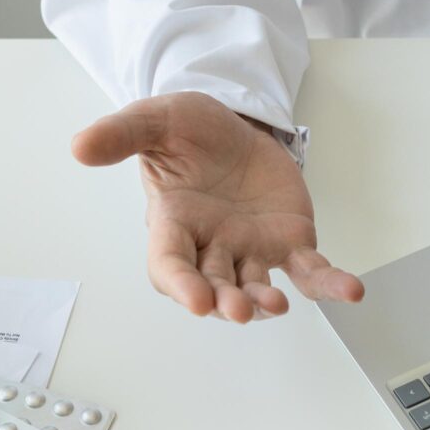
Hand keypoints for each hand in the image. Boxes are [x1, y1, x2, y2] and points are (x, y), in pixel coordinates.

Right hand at [71, 92, 363, 322]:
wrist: (234, 125)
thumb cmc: (189, 131)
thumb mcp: (155, 120)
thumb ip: (122, 134)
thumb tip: (79, 145)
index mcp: (174, 223)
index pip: (170, 263)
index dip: (181, 285)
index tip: (195, 300)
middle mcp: (211, 245)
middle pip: (213, 284)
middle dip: (225, 300)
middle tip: (237, 309)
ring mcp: (251, 249)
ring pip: (256, 285)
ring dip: (263, 300)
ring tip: (275, 305)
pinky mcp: (288, 243)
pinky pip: (309, 271)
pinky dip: (328, 284)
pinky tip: (350, 291)